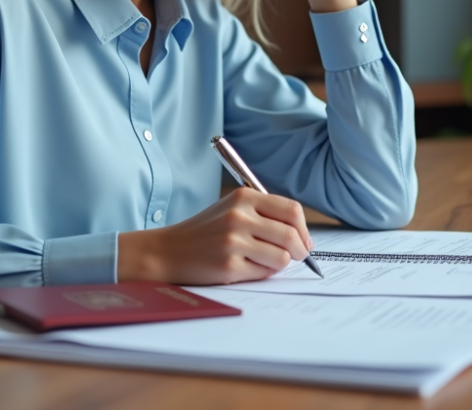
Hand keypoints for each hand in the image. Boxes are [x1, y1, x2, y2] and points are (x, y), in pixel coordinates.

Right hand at [116, 188, 312, 284]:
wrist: (168, 250)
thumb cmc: (205, 231)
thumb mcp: (232, 209)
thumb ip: (265, 215)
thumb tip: (303, 237)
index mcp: (244, 197)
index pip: (292, 210)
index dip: (303, 228)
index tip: (304, 240)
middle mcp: (239, 216)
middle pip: (291, 234)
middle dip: (299, 250)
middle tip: (295, 256)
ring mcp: (234, 241)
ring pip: (282, 257)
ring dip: (279, 263)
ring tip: (263, 261)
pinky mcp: (229, 265)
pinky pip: (264, 273)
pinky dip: (262, 273)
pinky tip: (246, 267)